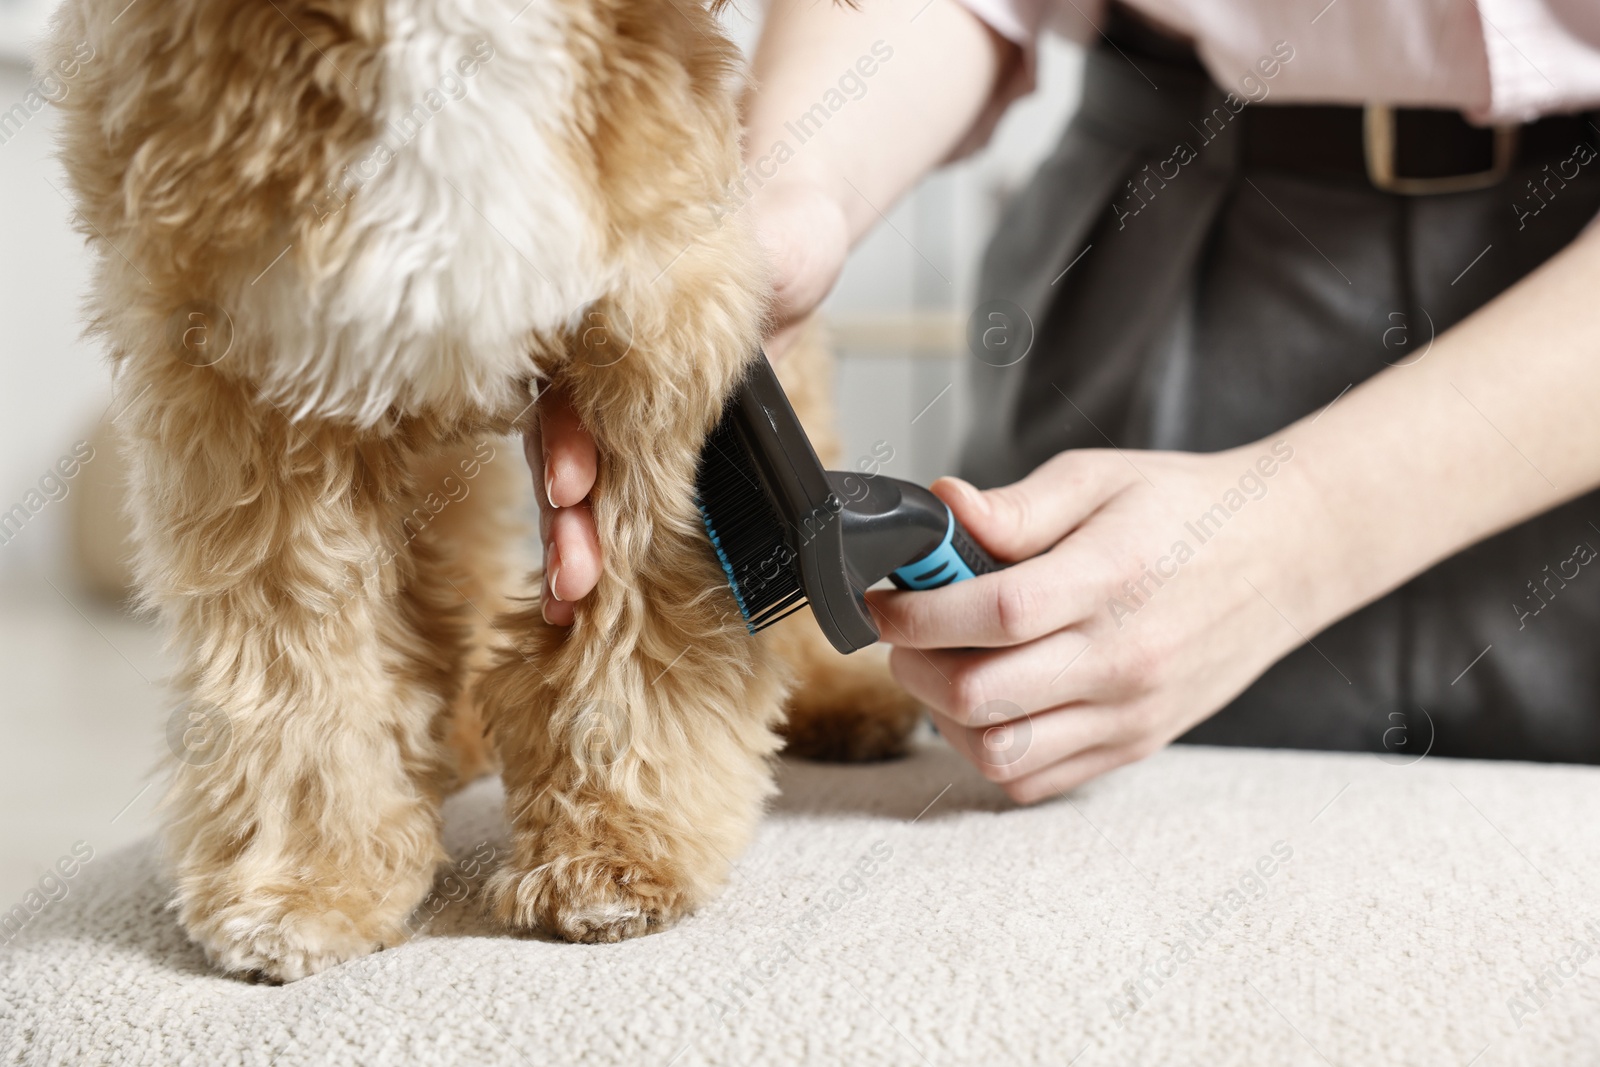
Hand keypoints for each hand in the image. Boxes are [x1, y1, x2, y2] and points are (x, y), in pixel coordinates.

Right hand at [527, 180, 848, 618]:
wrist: (790, 241)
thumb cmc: (764, 235)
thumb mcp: (763, 248)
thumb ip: (744, 281)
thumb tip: (741, 324)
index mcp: (606, 322)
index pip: (570, 385)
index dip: (570, 438)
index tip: (578, 483)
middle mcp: (600, 371)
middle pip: (563, 448)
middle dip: (566, 518)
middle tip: (575, 575)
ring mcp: (623, 411)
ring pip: (579, 482)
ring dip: (571, 544)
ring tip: (568, 600)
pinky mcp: (657, 446)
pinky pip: (622, 499)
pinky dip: (606, 548)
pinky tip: (579, 599)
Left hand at [865, 444, 1321, 803]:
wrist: (1284, 555)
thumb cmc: (1186, 510)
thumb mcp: (1100, 478)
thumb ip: (1017, 506)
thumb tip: (942, 508)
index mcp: (1111, 580)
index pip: (992, 615)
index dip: (916, 612)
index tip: (885, 601)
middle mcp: (1123, 659)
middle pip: (980, 696)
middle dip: (914, 665)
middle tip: (906, 633)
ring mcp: (1131, 713)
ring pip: (1000, 753)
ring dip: (947, 717)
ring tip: (946, 668)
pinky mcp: (1135, 744)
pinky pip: (1037, 780)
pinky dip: (993, 751)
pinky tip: (992, 703)